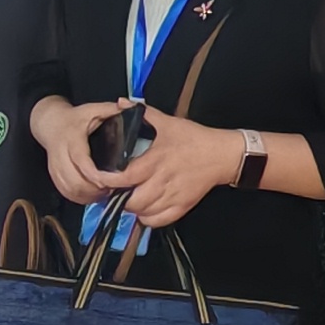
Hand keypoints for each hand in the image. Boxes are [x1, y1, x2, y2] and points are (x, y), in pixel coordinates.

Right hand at [30, 98, 119, 208]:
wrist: (51, 123)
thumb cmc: (75, 118)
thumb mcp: (93, 109)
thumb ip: (112, 110)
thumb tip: (132, 108)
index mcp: (72, 138)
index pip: (81, 161)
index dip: (95, 175)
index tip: (110, 180)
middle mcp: (61, 154)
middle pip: (75, 181)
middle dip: (95, 189)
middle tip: (112, 188)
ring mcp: (56, 167)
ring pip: (70, 190)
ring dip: (88, 195)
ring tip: (105, 191)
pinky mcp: (55, 176)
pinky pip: (67, 193)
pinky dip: (81, 197)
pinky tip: (93, 194)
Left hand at [102, 104, 239, 228]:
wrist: (221, 155)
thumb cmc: (194, 138)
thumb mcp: (168, 122)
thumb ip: (143, 114)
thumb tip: (122, 103)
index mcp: (156, 160)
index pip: (126, 177)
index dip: (110, 181)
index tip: (102, 179)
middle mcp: (163, 180)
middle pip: (132, 201)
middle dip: (120, 197)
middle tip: (116, 190)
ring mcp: (173, 196)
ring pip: (144, 212)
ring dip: (133, 208)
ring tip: (130, 198)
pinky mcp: (182, 206)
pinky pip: (159, 221)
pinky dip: (148, 218)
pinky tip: (145, 209)